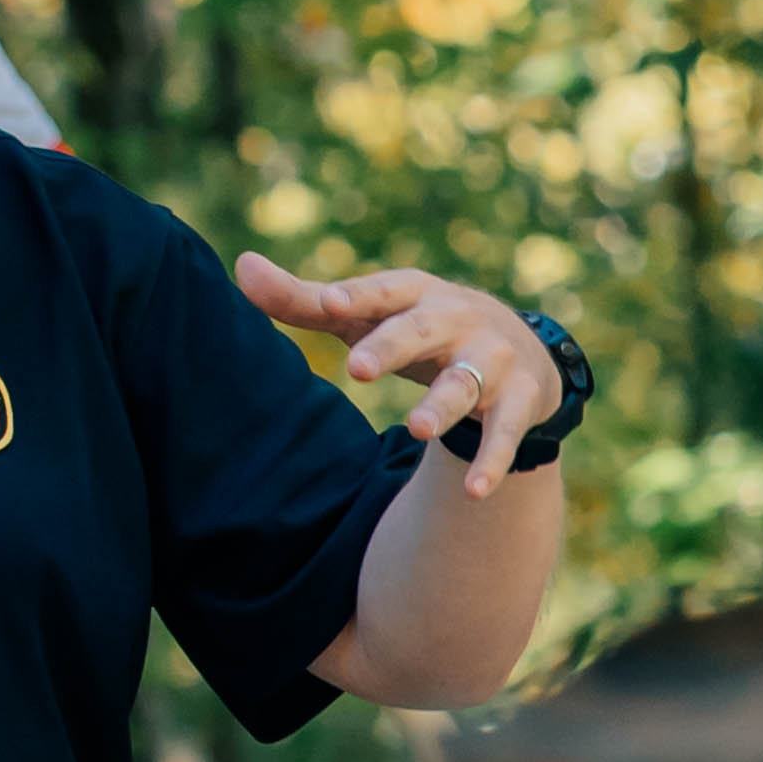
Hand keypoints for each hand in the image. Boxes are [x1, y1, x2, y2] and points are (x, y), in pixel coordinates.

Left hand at [236, 252, 561, 499]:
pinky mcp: (520, 399)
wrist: (520, 347)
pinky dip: (492, 461)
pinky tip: (475, 492)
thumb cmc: (421, 328)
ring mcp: (493, 359)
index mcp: (415, 294)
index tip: (328, 303)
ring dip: (443, 406)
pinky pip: (505, 432)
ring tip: (416, 429)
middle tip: (356, 367)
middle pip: (420, 331)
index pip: (381, 292)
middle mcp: (456, 319)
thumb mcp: (371, 313)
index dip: (355, 296)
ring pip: (465, 384)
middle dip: (391, 346)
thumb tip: (242, 268)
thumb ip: (307, 300)